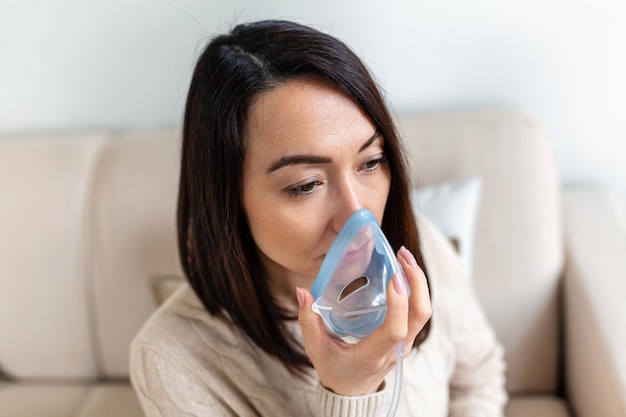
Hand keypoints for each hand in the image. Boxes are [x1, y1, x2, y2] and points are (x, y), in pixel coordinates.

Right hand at [296, 246, 431, 395]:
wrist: (352, 391)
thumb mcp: (316, 348)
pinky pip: (418, 312)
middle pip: (420, 315)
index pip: (395, 330)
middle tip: (402, 256)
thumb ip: (308, 320)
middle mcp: (395, 349)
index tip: (394, 279)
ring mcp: (405, 343)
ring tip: (404, 257)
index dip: (399, 304)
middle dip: (416, 282)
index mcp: (373, 354)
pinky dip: (415, 289)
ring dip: (418, 282)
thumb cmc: (334, 369)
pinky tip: (401, 271)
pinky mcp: (406, 336)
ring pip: (423, 312)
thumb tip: (302, 291)